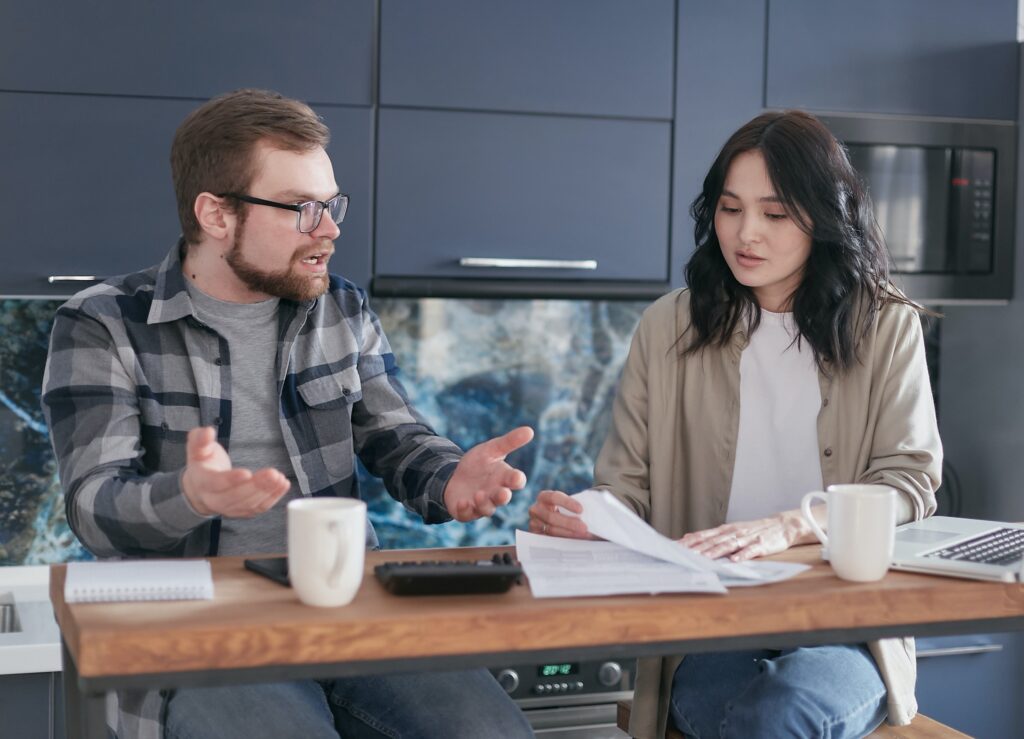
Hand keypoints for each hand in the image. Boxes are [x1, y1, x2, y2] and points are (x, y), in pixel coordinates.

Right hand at [181, 427, 289, 517]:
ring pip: (249, 504)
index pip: (216, 483)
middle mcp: (214, 499)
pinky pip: (259, 508)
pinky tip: (283, 485)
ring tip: (279, 478)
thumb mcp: (197, 448)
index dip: (231, 480)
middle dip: (256, 486)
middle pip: (235, 496)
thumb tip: (207, 432)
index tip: (247, 473)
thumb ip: (200, 439)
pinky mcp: (243, 511)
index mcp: (203, 482)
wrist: (201, 488)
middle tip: (272, 473)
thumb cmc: (203, 464)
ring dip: (267, 491)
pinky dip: (273, 498)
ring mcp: (229, 508)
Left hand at [442, 426, 533, 520]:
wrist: (455, 476)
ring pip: (487, 509)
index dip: (516, 480)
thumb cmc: (479, 464)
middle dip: (503, 496)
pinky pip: (467, 514)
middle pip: (503, 498)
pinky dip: (465, 509)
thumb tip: (530, 430)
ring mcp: (481, 504)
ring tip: (479, 495)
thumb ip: (509, 442)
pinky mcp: (466, 511)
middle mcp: (495, 493)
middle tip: (503, 494)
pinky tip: (463, 502)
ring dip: (484, 503)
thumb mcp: (491, 449)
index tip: (516, 477)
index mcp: (504, 478)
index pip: (515, 481)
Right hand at [528, 489, 590, 538]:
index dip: (567, 503)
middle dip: (570, 523)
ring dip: (569, 534)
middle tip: (585, 528)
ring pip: (551, 530)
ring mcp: (534, 524)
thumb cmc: (564, 510)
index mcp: (544, 497)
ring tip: (583, 536)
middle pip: (552, 517)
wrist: (555, 520)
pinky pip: (549, 540)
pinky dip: (563, 541)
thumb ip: (575, 507)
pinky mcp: (536, 536)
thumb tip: (594, 513)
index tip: (581, 510)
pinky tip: (575, 541)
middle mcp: (536, 509)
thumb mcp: (567, 505)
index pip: (554, 497)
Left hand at [679, 509, 815, 561]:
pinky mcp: (761, 545)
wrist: (781, 525)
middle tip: (682, 555)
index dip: (688, 542)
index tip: (674, 548)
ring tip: (704, 558)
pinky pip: (750, 551)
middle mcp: (733, 532)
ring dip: (715, 552)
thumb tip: (688, 537)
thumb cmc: (753, 531)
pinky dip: (742, 555)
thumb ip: (711, 535)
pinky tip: (734, 560)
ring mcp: (747, 538)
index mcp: (725, 530)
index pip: (703, 536)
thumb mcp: (730, 531)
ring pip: (728, 545)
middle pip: (712, 541)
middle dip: (697, 548)